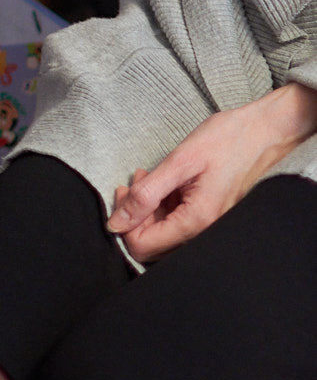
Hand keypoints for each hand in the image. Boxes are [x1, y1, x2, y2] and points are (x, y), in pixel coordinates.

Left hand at [105, 82, 316, 260]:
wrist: (263, 132)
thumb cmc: (228, 141)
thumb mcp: (179, 162)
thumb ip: (145, 194)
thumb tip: (116, 222)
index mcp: (196, 222)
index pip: (142, 247)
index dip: (125, 224)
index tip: (125, 194)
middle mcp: (203, 232)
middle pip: (150, 245)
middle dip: (134, 216)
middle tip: (135, 183)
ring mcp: (207, 226)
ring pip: (162, 234)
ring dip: (147, 209)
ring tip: (148, 178)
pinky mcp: (208, 217)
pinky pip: (176, 223)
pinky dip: (162, 205)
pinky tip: (161, 182)